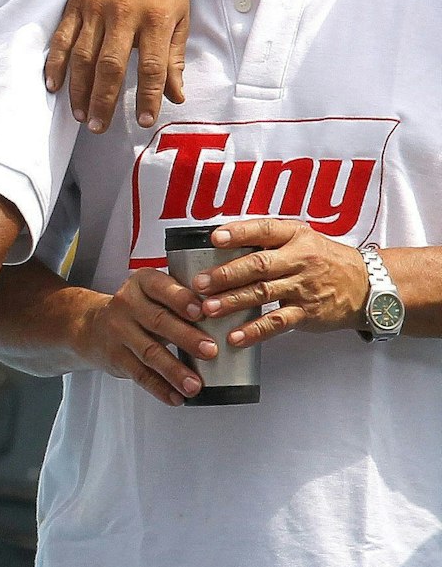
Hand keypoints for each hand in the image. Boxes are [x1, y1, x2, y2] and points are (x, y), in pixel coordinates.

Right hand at [44, 0, 188, 133]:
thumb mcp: (181, 15)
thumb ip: (175, 56)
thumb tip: (175, 95)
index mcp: (158, 18)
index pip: (153, 65)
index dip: (147, 96)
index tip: (143, 121)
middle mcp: (124, 14)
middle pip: (111, 65)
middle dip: (104, 100)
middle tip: (99, 128)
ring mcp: (95, 9)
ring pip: (84, 56)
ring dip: (79, 89)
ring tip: (81, 116)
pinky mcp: (75, 4)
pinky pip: (62, 38)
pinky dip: (55, 63)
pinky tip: (53, 86)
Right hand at [74, 269, 214, 405]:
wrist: (92, 325)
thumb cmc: (139, 308)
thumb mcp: (155, 293)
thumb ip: (183, 300)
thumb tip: (227, 316)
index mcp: (142, 283)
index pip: (161, 288)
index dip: (181, 299)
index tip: (201, 311)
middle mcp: (127, 304)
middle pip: (158, 321)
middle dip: (186, 337)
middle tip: (210, 350)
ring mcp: (118, 331)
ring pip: (149, 352)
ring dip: (174, 370)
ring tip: (195, 385)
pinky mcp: (115, 357)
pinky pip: (139, 374)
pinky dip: (159, 388)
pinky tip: (176, 397)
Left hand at [194, 219, 369, 345]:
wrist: (367, 285)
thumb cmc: (325, 260)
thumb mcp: (302, 239)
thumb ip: (268, 240)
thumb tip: (222, 241)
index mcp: (295, 236)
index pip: (264, 229)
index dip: (239, 233)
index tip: (215, 237)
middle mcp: (299, 259)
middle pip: (258, 265)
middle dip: (226, 274)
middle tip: (199, 283)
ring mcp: (304, 287)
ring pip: (263, 293)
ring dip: (232, 302)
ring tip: (208, 308)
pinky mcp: (307, 312)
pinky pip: (277, 322)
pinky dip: (255, 331)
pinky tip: (235, 336)